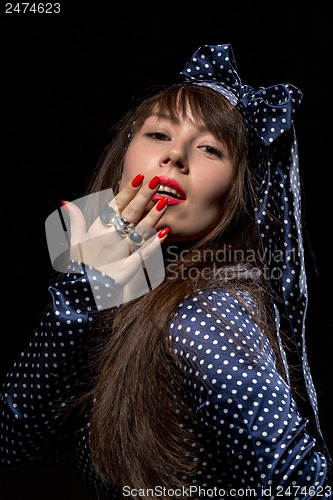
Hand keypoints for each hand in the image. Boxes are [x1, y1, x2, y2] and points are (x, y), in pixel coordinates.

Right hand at [63, 174, 168, 288]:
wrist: (81, 293)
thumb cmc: (79, 266)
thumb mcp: (73, 242)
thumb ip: (75, 221)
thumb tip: (67, 201)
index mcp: (96, 231)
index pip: (114, 206)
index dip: (127, 192)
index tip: (138, 178)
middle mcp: (108, 239)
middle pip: (129, 214)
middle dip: (143, 196)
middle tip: (156, 181)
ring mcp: (118, 254)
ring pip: (138, 231)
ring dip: (152, 216)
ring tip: (164, 202)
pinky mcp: (127, 269)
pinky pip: (143, 254)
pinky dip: (153, 243)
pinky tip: (165, 232)